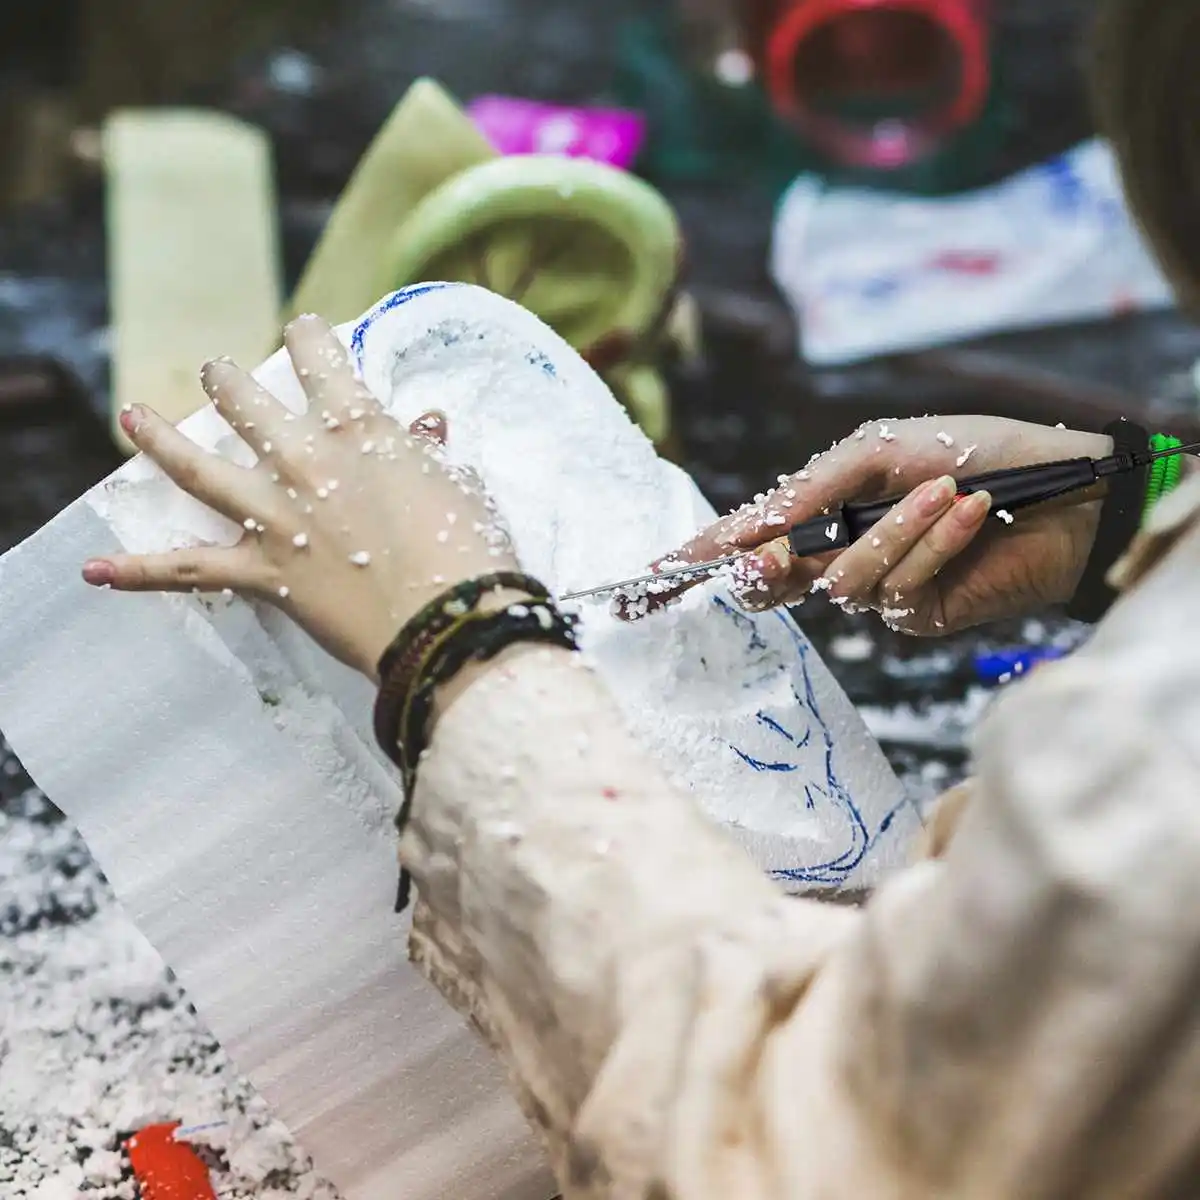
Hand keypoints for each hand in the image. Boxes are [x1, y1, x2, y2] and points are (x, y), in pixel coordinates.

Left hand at [81, 315, 516, 680]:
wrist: (450, 620)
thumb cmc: (471, 549)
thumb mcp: (460, 486)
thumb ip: (431, 452)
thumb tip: (428, 426)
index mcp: (360, 429)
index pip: (322, 362)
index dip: (310, 340)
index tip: (304, 330)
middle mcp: (305, 460)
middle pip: (246, 402)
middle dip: (227, 382)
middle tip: (218, 374)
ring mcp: (273, 515)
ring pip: (198, 467)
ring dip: (160, 440)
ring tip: (133, 416)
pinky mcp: (261, 571)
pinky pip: (189, 571)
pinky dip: (141, 573)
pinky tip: (97, 570)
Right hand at [632, 416, 1112, 634]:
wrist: (1069, 488)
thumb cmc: (976, 450)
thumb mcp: (880, 449)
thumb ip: (809, 490)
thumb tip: (750, 526)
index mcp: (826, 510)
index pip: (751, 538)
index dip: (704, 555)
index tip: (654, 569)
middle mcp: (842, 553)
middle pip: (772, 581)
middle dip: (764, 567)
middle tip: (762, 555)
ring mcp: (878, 589)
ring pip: (842, 584)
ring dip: (894, 533)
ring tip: (945, 492)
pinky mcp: (919, 616)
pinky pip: (898, 591)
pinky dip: (933, 545)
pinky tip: (967, 513)